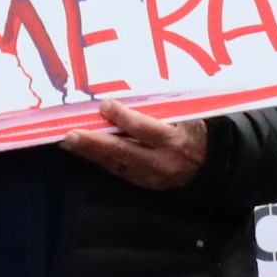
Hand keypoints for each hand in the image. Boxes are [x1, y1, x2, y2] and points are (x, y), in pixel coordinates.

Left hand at [59, 95, 207, 190]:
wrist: (209, 167)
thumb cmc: (194, 133)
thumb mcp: (187, 117)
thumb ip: (162, 109)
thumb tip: (132, 92)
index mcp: (173, 140)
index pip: (145, 129)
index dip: (124, 118)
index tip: (104, 105)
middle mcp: (160, 160)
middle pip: (123, 150)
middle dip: (95, 142)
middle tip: (71, 134)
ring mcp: (149, 175)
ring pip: (115, 163)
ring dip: (89, 153)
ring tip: (68, 142)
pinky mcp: (142, 183)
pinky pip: (117, 170)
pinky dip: (99, 160)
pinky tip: (82, 151)